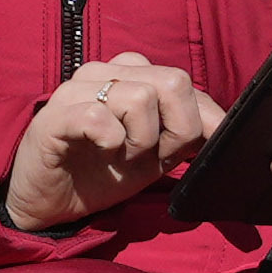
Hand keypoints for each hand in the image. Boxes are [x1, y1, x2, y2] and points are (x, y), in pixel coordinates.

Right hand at [1, 51, 219, 230]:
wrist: (47, 199)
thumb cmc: (101, 171)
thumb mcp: (155, 153)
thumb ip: (186, 133)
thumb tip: (224, 127)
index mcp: (132, 75)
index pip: (186, 84)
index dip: (204, 120)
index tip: (195, 149)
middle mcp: (106, 73)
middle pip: (172, 82)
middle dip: (177, 129)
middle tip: (153, 155)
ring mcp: (78, 90)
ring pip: (141, 98)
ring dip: (142, 140)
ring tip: (121, 155)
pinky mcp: (55, 116)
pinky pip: (100, 118)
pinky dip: (111, 142)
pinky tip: (102, 151)